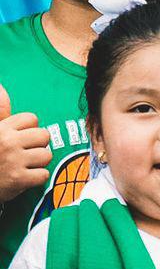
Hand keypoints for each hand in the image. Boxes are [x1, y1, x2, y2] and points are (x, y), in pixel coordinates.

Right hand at [0, 83, 51, 203]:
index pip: (31, 119)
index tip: (21, 137)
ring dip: (40, 161)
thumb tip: (2, 88)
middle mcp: (8, 142)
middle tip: (27, 151)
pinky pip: (44, 174)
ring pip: (46, 155)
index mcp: (0, 128)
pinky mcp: (19, 179)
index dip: (29, 129)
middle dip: (39, 144)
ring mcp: (14, 161)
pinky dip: (37, 177)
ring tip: (27, 164)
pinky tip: (26, 176)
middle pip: (44, 135)